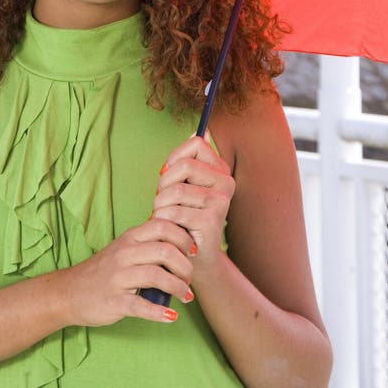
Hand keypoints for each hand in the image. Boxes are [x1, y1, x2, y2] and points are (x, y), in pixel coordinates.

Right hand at [60, 218, 194, 326]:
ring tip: (187, 296)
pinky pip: (141, 306)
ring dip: (178, 287)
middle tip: (191, 278)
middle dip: (185, 266)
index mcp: (130, 238)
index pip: (163, 226)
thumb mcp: (124, 248)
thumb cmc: (104, 270)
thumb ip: (148, 242)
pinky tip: (171, 316)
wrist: (69, 292)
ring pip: (156, 275)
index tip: (193, 251)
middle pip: (165, 251)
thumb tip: (181, 241)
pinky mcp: (114, 301)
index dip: (183, 237)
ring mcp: (119, 278)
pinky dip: (159, 312)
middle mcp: (125, 254)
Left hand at [152, 132, 235, 282]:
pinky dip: (163, 220)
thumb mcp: (186, 185)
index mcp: (221, 170)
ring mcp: (221, 202)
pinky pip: (174, 211)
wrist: (193, 258)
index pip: (195, 144)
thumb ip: (191, 159)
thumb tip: (203, 129)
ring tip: (165, 217)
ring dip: (160, 205)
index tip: (168, 176)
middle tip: (163, 201)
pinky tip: (169, 228)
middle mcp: (226, 183)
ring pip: (175, 190)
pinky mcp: (211, 221)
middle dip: (164, 183)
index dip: (174, 159)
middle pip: (185, 166)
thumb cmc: (184, 218)